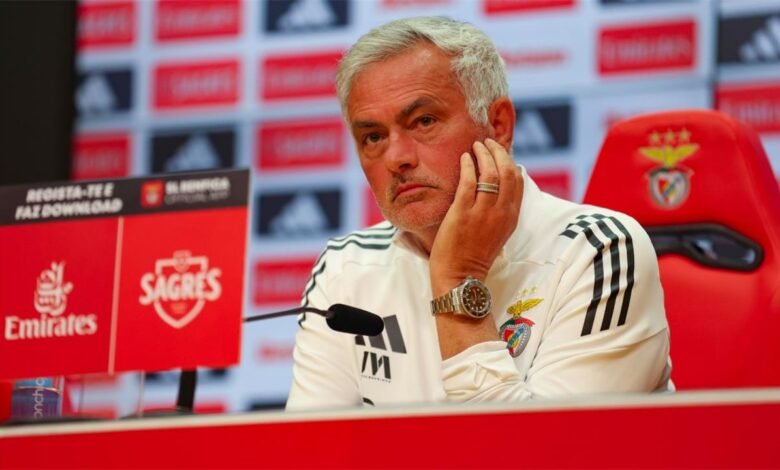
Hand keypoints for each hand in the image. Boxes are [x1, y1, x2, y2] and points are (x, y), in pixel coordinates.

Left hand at [429, 138, 522, 296]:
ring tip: (475, 146)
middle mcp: (501, 213)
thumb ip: (500, 211)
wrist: (460, 276)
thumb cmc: (475, 255)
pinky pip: (469, 181)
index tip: (499, 152)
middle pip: (507, 172)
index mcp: (511, 217)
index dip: (510, 162)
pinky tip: (464, 158)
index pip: (518, 181)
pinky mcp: (462, 213)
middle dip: (498, 152)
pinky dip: (468, 165)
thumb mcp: (497, 232)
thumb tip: (498, 189)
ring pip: (490, 173)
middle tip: (487, 143)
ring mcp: (482, 213)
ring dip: (483, 154)